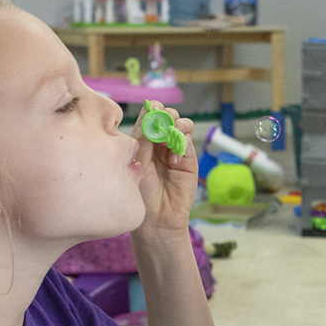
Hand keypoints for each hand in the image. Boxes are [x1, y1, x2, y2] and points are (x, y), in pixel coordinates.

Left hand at [135, 102, 196, 232]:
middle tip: (162, 121)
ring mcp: (174, 148)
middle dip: (165, 114)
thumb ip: (143, 137)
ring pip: (180, 123)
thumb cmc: (140, 191)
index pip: (148, 115)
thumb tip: (151, 114)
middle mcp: (159, 142)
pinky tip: (174, 158)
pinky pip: (187, 140)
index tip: (153, 109)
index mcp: (142, 140)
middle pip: (166, 115)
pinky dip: (182, 141)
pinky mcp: (188, 157)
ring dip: (176, 125)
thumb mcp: (136, 161)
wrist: (157, 216)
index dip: (152, 109)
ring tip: (169, 139)